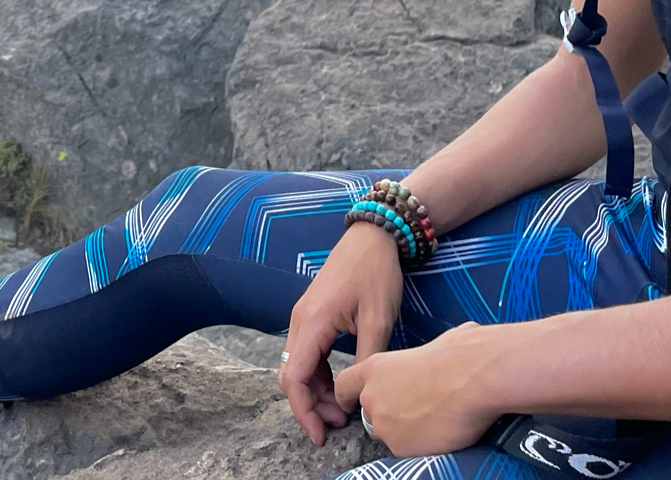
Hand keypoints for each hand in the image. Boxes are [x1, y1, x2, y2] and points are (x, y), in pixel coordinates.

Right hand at [278, 221, 402, 443]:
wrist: (371, 237)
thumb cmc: (375, 273)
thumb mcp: (379, 319)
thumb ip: (367, 358)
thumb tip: (360, 394)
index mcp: (313, 322)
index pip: (296, 378)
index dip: (305, 411)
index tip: (322, 435)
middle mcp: (300, 321)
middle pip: (291, 376)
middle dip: (310, 406)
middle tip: (340, 424)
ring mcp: (304, 317)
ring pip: (298, 366)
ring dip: (315, 392)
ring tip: (343, 410)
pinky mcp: (313, 315)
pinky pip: (307, 354)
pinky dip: (318, 375)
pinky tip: (339, 385)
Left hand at [331, 322, 502, 456]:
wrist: (472, 378)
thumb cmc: (457, 356)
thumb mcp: (425, 349)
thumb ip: (415, 361)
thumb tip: (438, 354)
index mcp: (374, 368)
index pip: (344, 385)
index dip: (349, 396)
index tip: (353, 402)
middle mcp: (372, 397)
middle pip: (370, 414)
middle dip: (388, 415)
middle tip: (416, 410)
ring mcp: (384, 425)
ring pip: (390, 434)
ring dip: (406, 430)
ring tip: (435, 417)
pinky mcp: (400, 447)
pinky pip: (408, 450)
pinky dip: (422, 445)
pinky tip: (441, 431)